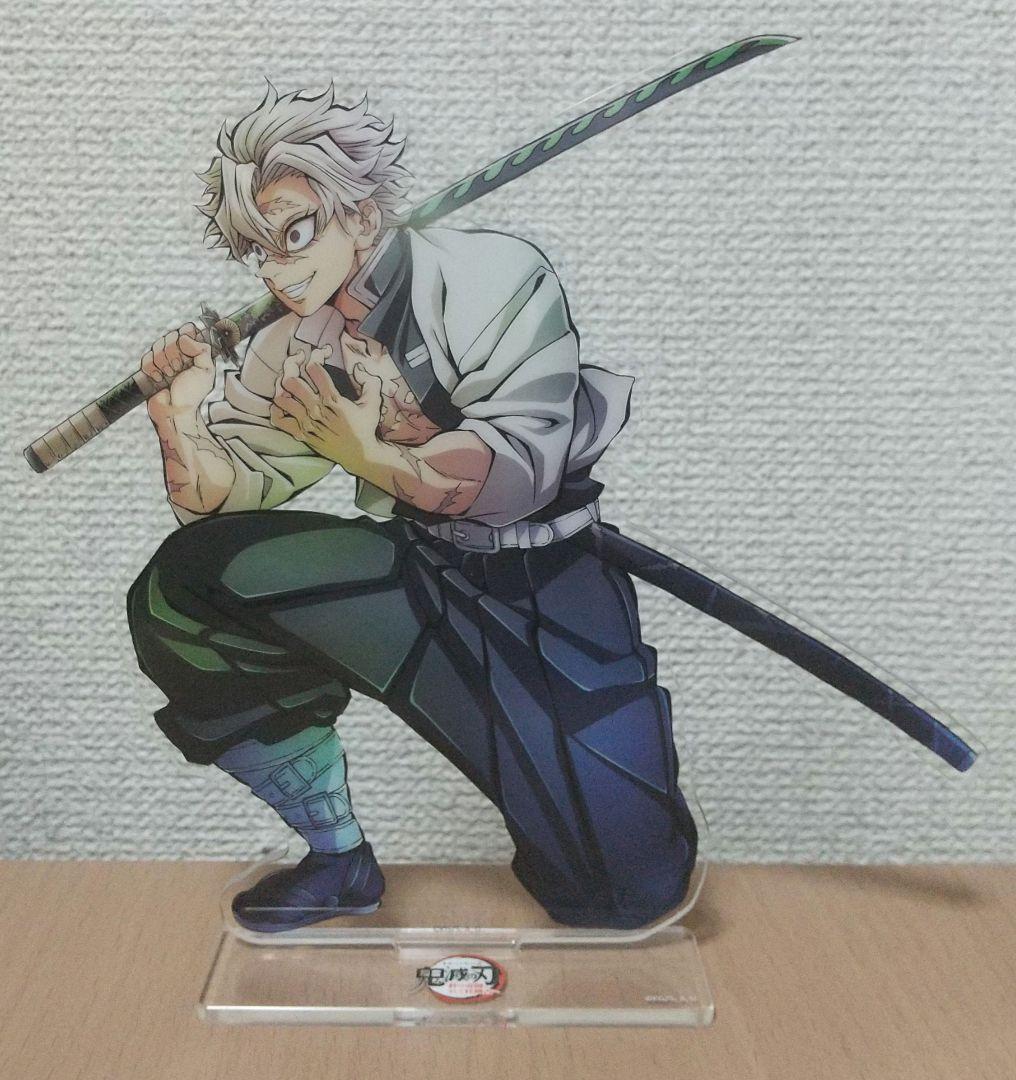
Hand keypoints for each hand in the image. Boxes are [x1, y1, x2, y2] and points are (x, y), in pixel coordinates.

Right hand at [142, 323, 215, 418]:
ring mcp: (163, 359)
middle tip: (180, 369)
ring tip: (171, 376)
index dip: (186, 340)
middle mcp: (178, 352)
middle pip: (171, 336)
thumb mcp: (206, 371)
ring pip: (157, 346)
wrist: (175, 410)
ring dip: (165, 364)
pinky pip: (147, 358)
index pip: (186, 330)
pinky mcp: (150, 367)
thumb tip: (187, 337)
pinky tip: (161, 379)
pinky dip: (153, 370)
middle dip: (175, 355)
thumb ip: (203, 350)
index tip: (188, 355)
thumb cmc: (192, 394)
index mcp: (194, 351)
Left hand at [269, 344, 384, 472]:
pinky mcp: (302, 435)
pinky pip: (280, 420)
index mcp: (333, 399)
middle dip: (292, 367)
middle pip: (292, 381)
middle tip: (296, 363)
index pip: (314, 369)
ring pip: (283, 399)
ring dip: (283, 389)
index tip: (319, 354)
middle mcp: (317, 409)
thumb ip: (370, 384)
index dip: (314, 356)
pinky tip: (282, 405)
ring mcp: (308, 423)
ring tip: (288, 384)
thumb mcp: (372, 405)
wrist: (360, 455)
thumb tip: (361, 368)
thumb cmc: (365, 429)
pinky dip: (277, 410)